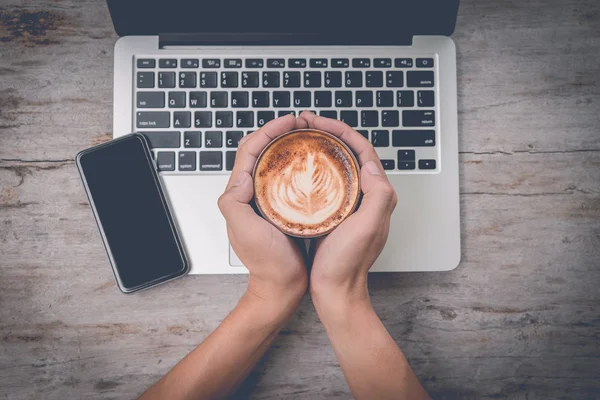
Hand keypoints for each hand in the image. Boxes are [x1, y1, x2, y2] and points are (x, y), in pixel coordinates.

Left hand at [218, 115, 308, 314]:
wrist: (282, 286)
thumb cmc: (266, 263)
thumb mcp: (245, 230)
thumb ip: (234, 202)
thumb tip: (242, 174)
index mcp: (240, 194)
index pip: (249, 150)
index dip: (268, 130)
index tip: (289, 122)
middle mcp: (252, 194)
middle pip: (261, 151)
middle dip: (278, 132)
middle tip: (300, 124)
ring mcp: (268, 200)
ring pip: (275, 163)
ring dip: (288, 145)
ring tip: (307, 136)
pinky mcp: (284, 208)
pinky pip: (288, 179)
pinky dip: (298, 165)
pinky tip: (313, 164)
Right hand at [297, 112, 397, 305]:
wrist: (335, 290)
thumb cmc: (348, 263)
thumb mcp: (367, 227)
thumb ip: (378, 195)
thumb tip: (369, 164)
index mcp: (378, 195)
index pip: (362, 149)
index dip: (340, 130)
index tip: (318, 122)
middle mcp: (367, 196)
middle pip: (350, 153)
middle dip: (329, 133)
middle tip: (305, 124)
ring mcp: (351, 204)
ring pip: (338, 166)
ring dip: (321, 148)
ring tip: (301, 138)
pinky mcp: (336, 212)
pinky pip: (327, 182)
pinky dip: (314, 168)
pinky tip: (299, 167)